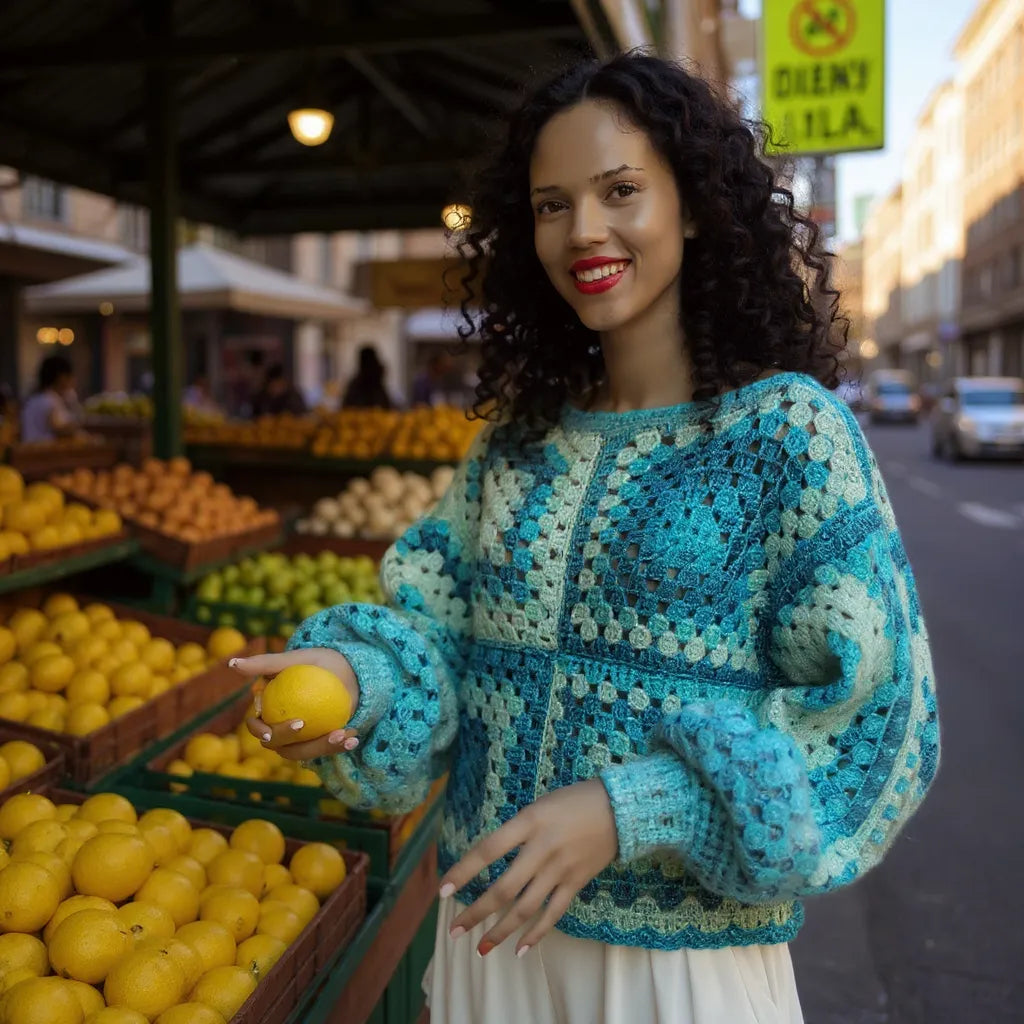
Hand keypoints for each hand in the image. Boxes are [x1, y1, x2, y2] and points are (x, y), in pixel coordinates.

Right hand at [230, 648, 360, 761]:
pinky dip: (340, 745)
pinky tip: (353, 736)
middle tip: (328, 732)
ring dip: (325, 748)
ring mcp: (299, 740)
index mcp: (266, 713)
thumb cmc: (315, 662)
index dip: (266, 731)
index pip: (257, 728)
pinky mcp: (318, 743)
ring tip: (343, 735)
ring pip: (305, 753)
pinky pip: (326, 749)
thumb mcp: (295, 659)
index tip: (295, 723)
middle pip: (281, 747)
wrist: (345, 668)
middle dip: (303, 745)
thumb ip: (264, 663)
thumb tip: (232, 663)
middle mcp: (279, 731)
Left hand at [438, 779, 618, 956]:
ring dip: (501, 931)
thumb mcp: (539, 805)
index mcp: (529, 821)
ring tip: (480, 949)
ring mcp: (561, 868)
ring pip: (525, 908)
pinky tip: (520, 950)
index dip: (464, 871)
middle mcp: (543, 847)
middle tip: (454, 932)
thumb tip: (491, 860)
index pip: (488, 850)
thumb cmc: (574, 800)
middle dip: (476, 912)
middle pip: (504, 888)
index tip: (442, 891)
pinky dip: (536, 934)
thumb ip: (518, 832)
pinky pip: (553, 913)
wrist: (621, 807)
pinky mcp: (577, 882)